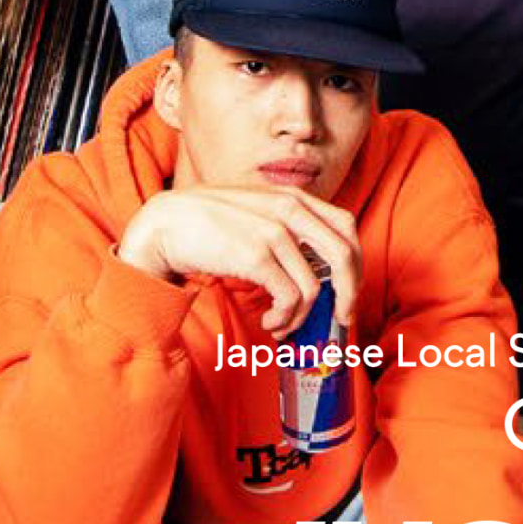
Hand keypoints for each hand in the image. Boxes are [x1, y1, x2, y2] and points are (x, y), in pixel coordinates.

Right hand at [113, 181, 359, 334]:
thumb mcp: (256, 210)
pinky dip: (285, 319)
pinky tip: (271, 324)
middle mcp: (289, 209)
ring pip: (315, 287)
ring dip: (301, 318)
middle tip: (339, 318)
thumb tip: (315, 264)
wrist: (166, 223)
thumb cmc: (209, 222)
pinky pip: (290, 298)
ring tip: (282, 326)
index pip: (346, 227)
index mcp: (294, 197)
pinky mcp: (256, 256)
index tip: (350, 289)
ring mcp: (274, 232)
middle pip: (344, 255)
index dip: (356, 262)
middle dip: (348, 294)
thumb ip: (287, 225)